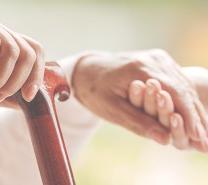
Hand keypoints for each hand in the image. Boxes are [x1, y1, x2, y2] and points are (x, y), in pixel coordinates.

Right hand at [0, 13, 44, 104]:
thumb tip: (27, 102)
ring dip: (3, 79)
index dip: (37, 74)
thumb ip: (7, 93)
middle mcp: (1, 32)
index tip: (28, 96)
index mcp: (8, 44)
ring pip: (14, 51)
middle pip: (29, 52)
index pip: (35, 51)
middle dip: (19, 81)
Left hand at [72, 49, 207, 146]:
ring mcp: (157, 58)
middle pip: (183, 88)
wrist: (89, 70)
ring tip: (203, 132)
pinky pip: (177, 81)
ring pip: (183, 85)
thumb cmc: (95, 90)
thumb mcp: (110, 108)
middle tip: (206, 142)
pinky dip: (185, 99)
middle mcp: (153, 59)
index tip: (199, 138)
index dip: (189, 117)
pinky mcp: (158, 62)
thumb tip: (165, 140)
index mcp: (140, 68)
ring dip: (193, 108)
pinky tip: (192, 114)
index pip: (174, 93)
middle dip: (196, 115)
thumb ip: (137, 122)